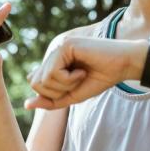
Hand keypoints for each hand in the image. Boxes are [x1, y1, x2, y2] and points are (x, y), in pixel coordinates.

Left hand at [24, 36, 145, 109]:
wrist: (123, 65)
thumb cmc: (101, 78)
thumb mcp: (73, 95)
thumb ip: (50, 100)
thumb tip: (26, 105)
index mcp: (54, 61)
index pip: (34, 82)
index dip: (50, 93)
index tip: (72, 88)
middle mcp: (53, 52)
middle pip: (35, 83)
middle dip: (57, 91)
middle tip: (77, 83)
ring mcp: (58, 47)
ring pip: (43, 79)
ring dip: (64, 86)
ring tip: (81, 76)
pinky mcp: (65, 46)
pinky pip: (54, 73)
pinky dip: (69, 79)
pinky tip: (82, 72)